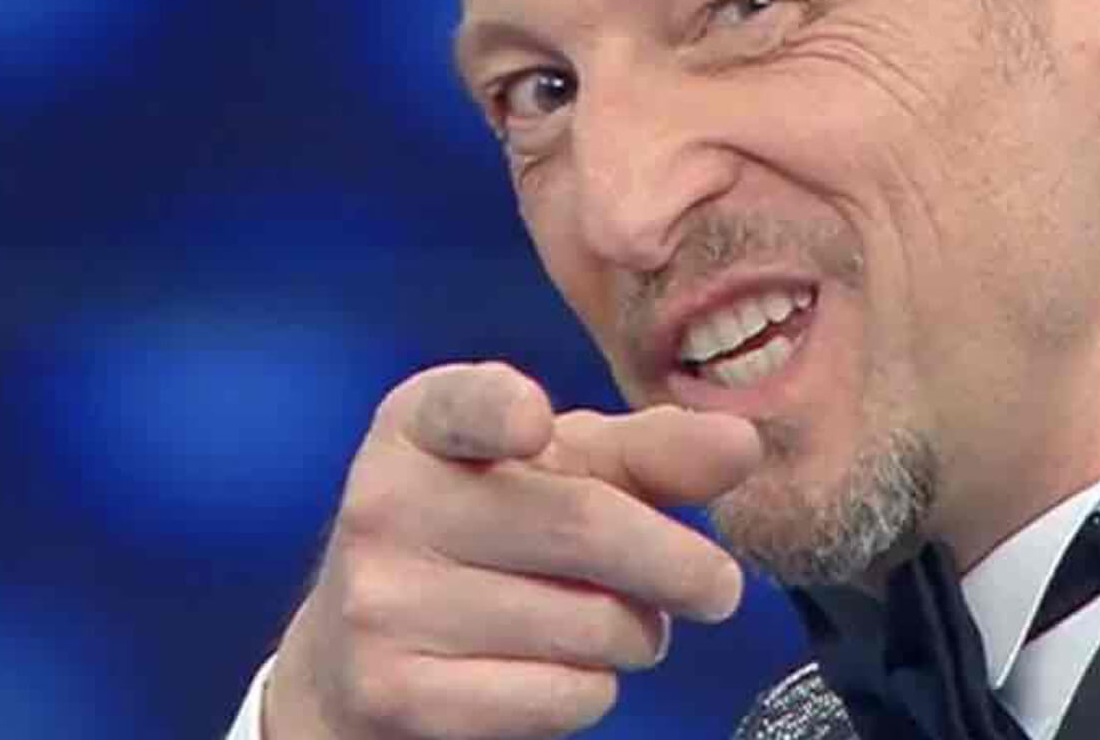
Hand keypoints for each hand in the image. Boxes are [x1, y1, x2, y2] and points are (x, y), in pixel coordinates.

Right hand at [263, 362, 762, 738]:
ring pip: (588, 624)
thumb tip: (741, 441)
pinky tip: (562, 671)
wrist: (358, 657)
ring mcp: (380, 602)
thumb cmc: (485, 539)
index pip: (463, 405)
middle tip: (717, 589)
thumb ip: (647, 454)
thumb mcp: (556, 475)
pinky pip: (558, 695)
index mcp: (421, 425)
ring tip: (611, 626)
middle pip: (583, 524)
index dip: (501, 410)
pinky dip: (594, 691)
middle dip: (679, 565)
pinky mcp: (393, 693)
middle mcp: (384, 503)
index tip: (534, 421)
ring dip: (636, 635)